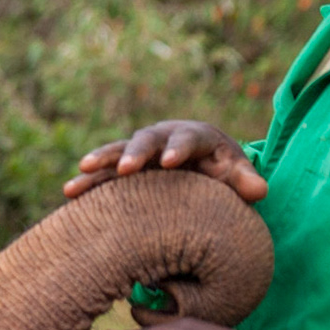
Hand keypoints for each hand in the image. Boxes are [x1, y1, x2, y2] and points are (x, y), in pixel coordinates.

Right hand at [62, 119, 266, 201]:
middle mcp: (164, 138)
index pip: (187, 139)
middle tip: (125, 169)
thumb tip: (259, 191)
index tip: (169, 163)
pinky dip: (88, 180)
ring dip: (100, 161)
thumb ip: (246, 181)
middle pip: (147, 139)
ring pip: (117, 151)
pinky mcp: (124, 166)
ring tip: (82, 173)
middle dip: (135, 153)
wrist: (203, 167)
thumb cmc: (224, 173)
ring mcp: (141, 150)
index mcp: (195, 136)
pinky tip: (70, 193)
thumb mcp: (238, 175)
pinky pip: (103, 171)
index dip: (178, 148)